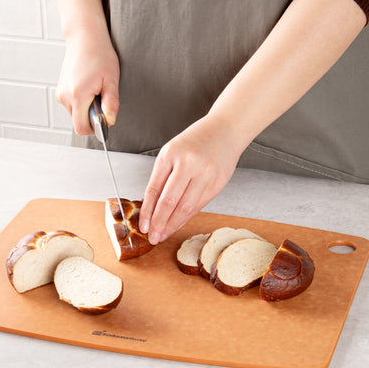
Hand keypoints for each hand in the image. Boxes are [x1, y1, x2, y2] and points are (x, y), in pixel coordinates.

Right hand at [56, 29, 119, 133]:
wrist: (85, 37)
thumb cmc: (99, 54)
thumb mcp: (111, 80)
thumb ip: (111, 103)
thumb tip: (110, 120)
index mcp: (77, 95)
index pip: (82, 128)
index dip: (95, 128)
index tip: (104, 118)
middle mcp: (65, 96)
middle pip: (79, 122)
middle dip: (92, 116)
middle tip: (101, 97)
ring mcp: (61, 93)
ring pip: (76, 114)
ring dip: (87, 108)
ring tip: (95, 89)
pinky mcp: (60, 90)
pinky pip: (73, 105)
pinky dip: (82, 101)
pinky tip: (88, 86)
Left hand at [139, 114, 243, 244]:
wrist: (225, 130)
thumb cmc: (195, 141)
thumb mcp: (172, 152)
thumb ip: (162, 177)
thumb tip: (151, 207)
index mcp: (170, 154)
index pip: (154, 189)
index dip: (147, 211)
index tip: (143, 226)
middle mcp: (188, 164)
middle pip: (169, 201)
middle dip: (159, 223)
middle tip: (153, 237)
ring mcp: (205, 174)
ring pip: (185, 207)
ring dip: (173, 225)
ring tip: (164, 234)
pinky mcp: (217, 183)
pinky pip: (199, 206)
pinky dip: (186, 218)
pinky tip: (178, 224)